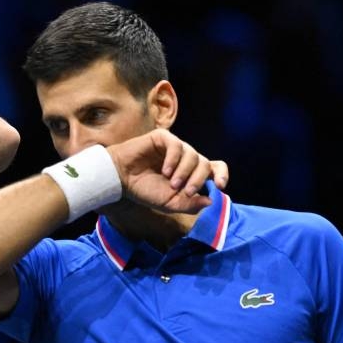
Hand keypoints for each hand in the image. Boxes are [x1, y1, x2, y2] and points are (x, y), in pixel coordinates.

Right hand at [106, 129, 228, 213]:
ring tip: (172, 184)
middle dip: (199, 179)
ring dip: (185, 172)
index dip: (222, 175)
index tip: (220, 186)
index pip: (215, 168)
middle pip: (205, 164)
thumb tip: (210, 200)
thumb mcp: (169, 203)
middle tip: (186, 192)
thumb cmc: (144, 189)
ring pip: (193, 155)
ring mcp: (175, 147)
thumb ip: (190, 204)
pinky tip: (166, 172)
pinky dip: (174, 160)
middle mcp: (186, 158)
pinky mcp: (163, 138)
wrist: (120, 179)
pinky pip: (177, 146)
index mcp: (190, 173)